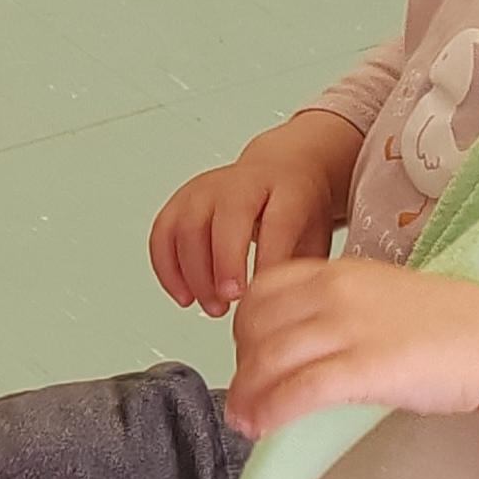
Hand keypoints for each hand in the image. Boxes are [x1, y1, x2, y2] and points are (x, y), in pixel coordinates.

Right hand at [149, 111, 357, 315]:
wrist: (281, 169)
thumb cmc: (298, 208)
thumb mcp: (316, 234)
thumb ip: (304, 269)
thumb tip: (295, 310)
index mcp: (287, 190)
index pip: (278, 222)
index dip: (269, 260)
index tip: (264, 297)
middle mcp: (243, 183)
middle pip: (227, 217)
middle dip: (225, 263)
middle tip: (230, 299)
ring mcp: (207, 188)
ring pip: (189, 225)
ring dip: (195, 273)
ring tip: (214, 306)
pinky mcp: (182, 198)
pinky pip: (163, 232)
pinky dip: (167, 268)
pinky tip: (184, 294)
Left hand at [225, 257, 478, 437]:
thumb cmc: (443, 325)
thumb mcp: (379, 294)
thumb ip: (337, 306)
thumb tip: (300, 337)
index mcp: (336, 271)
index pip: (263, 289)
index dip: (244, 325)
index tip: (248, 355)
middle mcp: (334, 293)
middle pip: (256, 325)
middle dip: (241, 363)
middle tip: (244, 394)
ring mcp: (348, 329)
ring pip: (269, 358)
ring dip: (247, 394)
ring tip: (244, 421)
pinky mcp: (365, 368)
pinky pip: (299, 389)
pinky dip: (271, 409)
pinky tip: (262, 426)